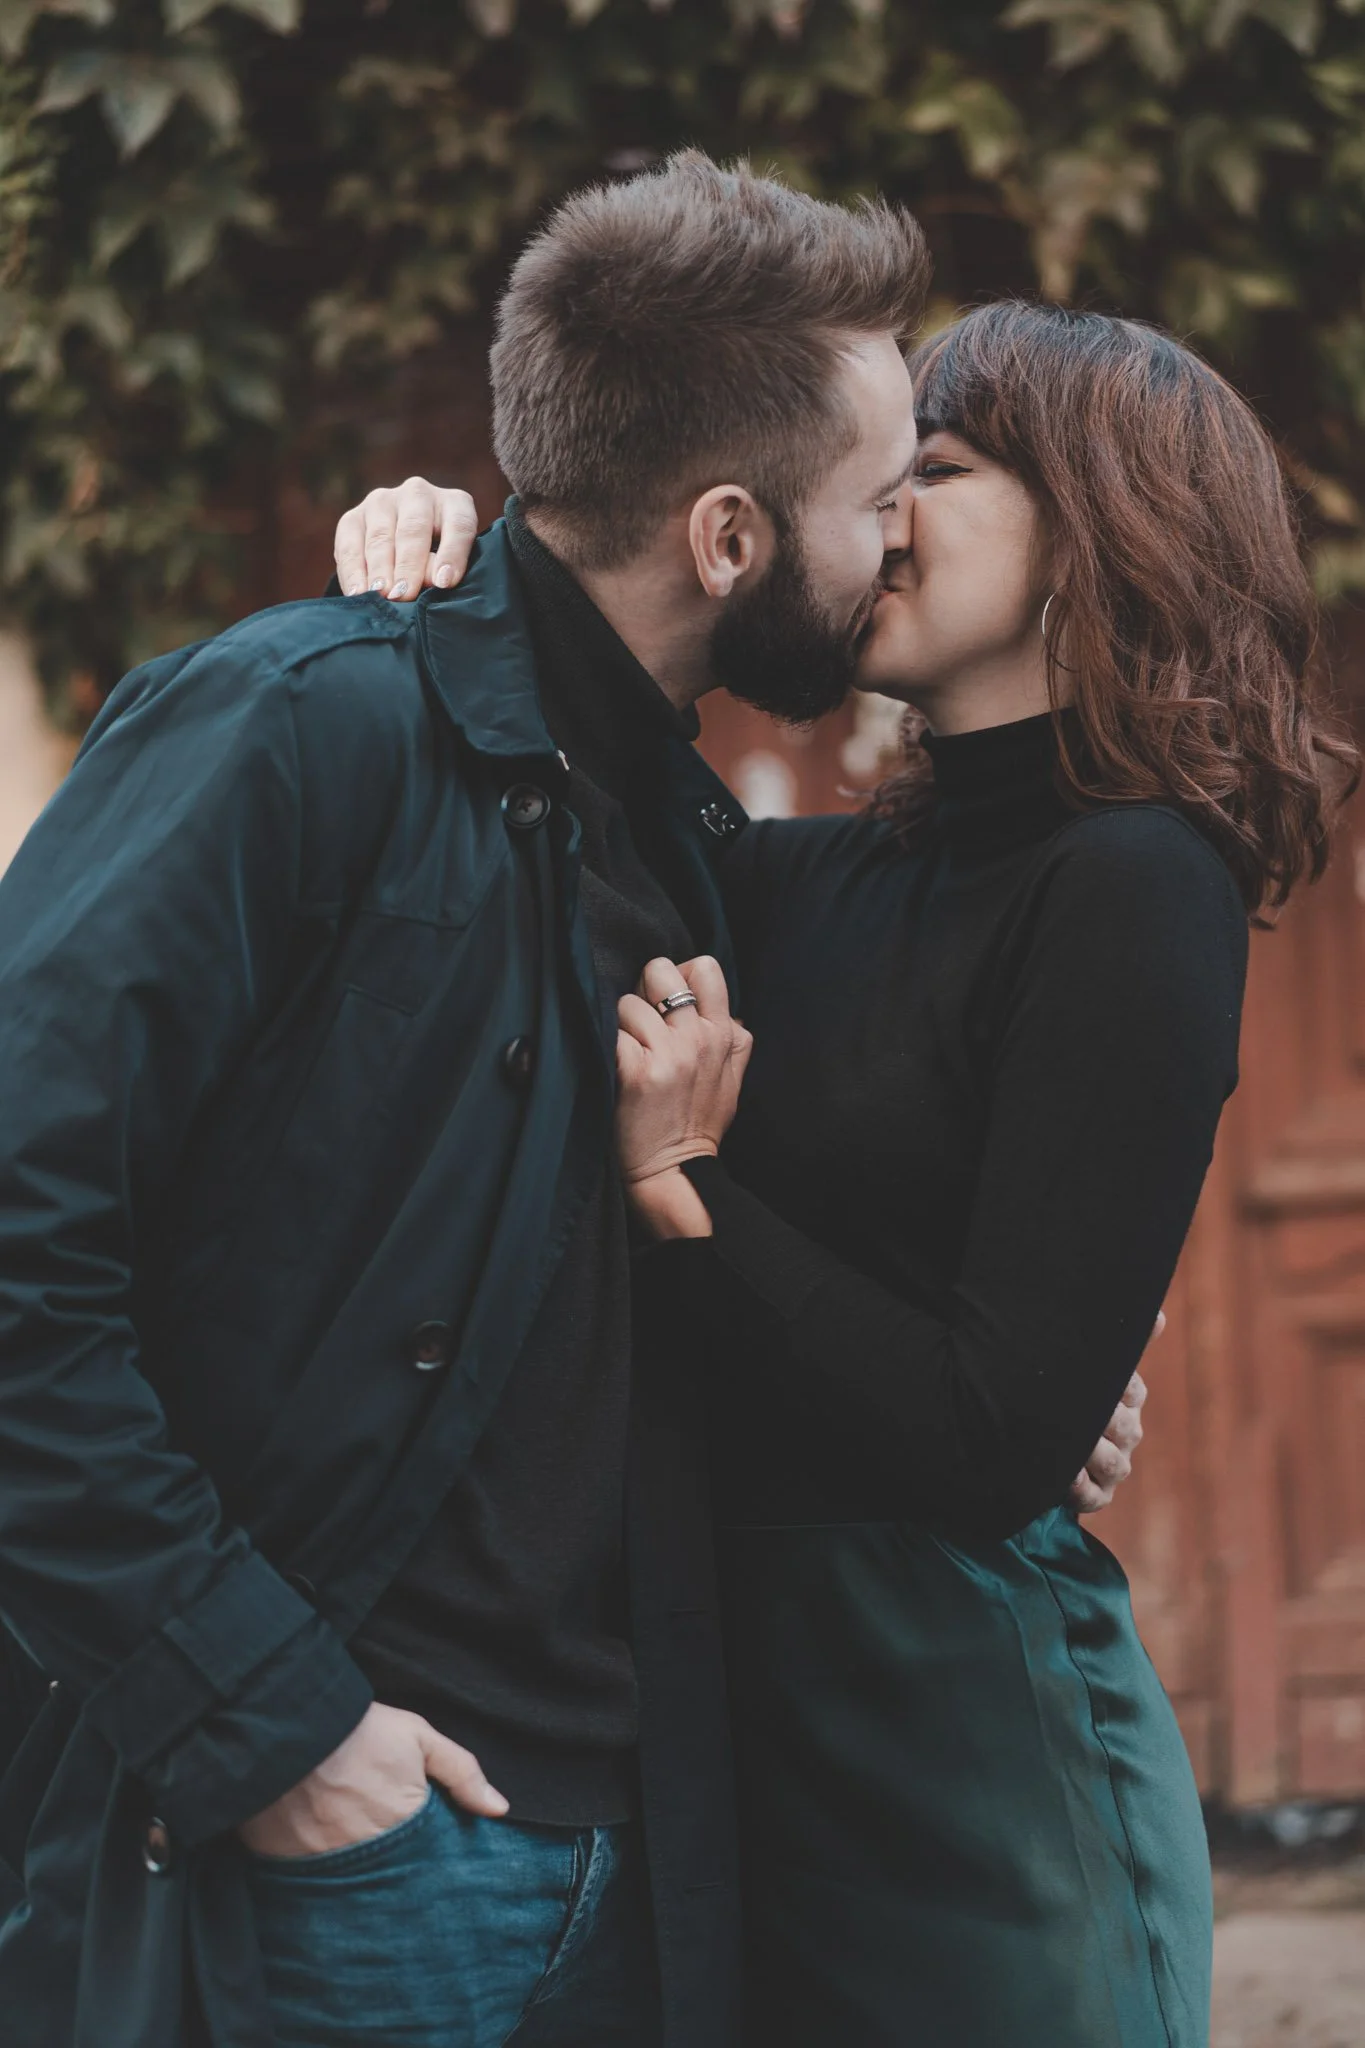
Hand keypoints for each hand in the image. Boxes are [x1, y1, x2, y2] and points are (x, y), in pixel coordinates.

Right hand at [236, 1701, 506, 1858]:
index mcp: (402, 1827)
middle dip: (394, 1880)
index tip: (422, 1858)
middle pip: (387, 1883)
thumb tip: (499, 1809)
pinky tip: (315, 1865)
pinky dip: (313, 1879)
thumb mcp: (419, 1738)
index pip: (426, 1866)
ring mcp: (320, 1865)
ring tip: (354, 1868)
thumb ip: (461, 1773)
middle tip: (388, 1866)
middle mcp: (363, 1855)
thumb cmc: (359, 1730)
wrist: (290, 1722)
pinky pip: (305, 1885)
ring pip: (348, 1890)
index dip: (426, 1864)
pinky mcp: (282, 1864)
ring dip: (356, 1883)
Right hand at [334, 479, 477, 599]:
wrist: (404, 559)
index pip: (459, 525)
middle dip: (408, 565)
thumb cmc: (440, 568)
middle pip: (414, 529)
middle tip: (404, 594)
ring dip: (379, 568)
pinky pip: (350, 544)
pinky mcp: (353, 518)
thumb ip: (443, 572)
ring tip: (380, 594)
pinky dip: (353, 570)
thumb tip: (432, 581)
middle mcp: (418, 494)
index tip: (444, 583)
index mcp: (455, 504)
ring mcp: (382, 502)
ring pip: (381, 536)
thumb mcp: (450, 568)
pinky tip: (357, 592)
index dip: (452, 554)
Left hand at [616, 956, 752, 1238]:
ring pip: (627, 1003)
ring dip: (620, 1026)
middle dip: (644, 991)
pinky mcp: (636, 1071)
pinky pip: (609, 1032)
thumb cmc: (697, 1125)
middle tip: (642, 1025)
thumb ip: (731, 1035)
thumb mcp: (733, 1077)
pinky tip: (613, 1068)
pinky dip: (604, 1047)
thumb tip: (719, 1004)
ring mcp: (668, 1054)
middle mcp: (699, 1038)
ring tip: (628, 1057)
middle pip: (660, 972)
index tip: (667, 1003)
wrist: (676, 1172)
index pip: (705, 966)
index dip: (679, 976)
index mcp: (725, 1034)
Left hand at [1069, 1316, 1160, 1514]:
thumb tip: (1159, 1315)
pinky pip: (1094, 1497)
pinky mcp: (1096, 1495)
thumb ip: (1120, 1340)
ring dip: (1094, 1453)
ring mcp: (1113, 1465)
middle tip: (1075, 1409)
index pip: (1131, 1390)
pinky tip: (1066, 1476)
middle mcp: (1126, 1433)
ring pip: (1114, 1463)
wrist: (1027, 1432)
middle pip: (1125, 1427)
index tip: (1092, 1376)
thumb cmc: (1062, 1391)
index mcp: (1127, 1399)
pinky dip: (1081, 1489)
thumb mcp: (1082, 1362)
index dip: (1117, 1386)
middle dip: (1103, 1419)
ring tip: (1075, 1444)